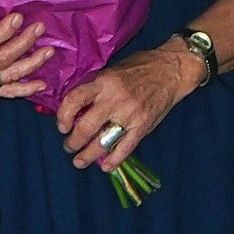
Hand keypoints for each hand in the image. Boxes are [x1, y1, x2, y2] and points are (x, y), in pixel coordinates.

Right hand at [0, 0, 54, 99]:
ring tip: (49, 52)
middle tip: (39, 28)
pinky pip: (2, 94)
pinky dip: (22, 91)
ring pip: (7, 78)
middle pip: (1, 60)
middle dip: (23, 44)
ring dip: (30, 65)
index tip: (17, 17)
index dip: (3, 32)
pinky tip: (40, 85)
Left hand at [57, 41, 202, 171]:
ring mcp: (130, 113)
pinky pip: (126, 147)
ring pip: (103, 141)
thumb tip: (77, 107)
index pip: (75, 99)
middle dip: (73, 141)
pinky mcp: (143, 125)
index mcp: (104, 82)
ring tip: (80, 161)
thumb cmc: (141, 66)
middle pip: (86, 126)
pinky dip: (114, 160)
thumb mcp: (113, 70)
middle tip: (69, 146)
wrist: (171, 69)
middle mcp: (115, 99)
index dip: (63, 115)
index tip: (62, 125)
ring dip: (88, 155)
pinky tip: (105, 167)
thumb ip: (97, 88)